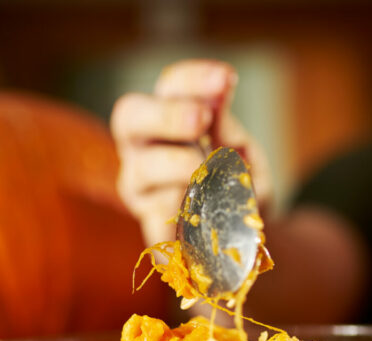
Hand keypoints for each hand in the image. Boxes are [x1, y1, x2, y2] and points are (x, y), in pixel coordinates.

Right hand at [111, 59, 271, 245]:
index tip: (226, 79)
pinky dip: (175, 214)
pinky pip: (154, 218)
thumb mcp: (241, 150)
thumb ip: (228, 132)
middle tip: (201, 120)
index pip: (171, 85)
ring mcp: (141, 187)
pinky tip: (196, 214)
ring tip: (204, 169)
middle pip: (130, 116)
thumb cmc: (234, 179)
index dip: (194, 79)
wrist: (239, 230)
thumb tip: (218, 106)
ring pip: (140, 169)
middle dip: (166, 115)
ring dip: (174, 164)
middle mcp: (143, 146)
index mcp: (168, 116)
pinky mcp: (150, 225)